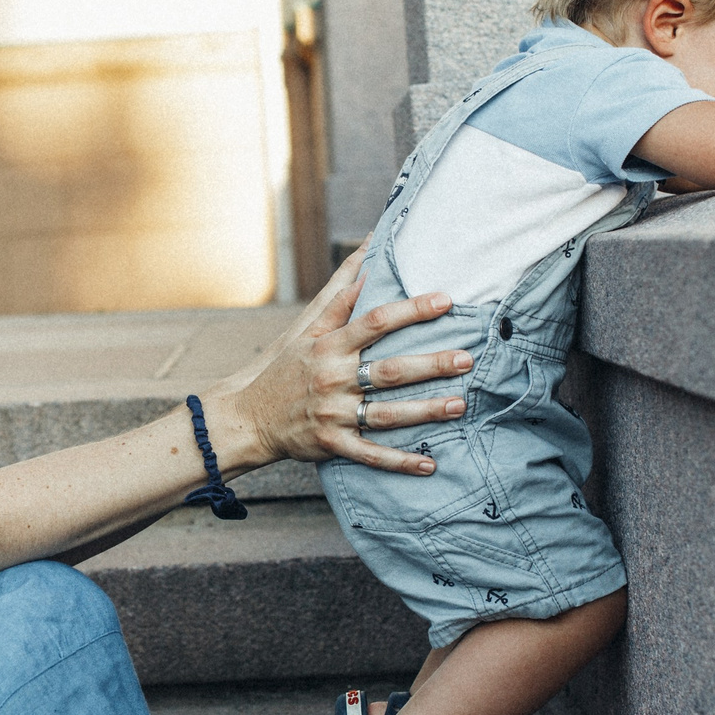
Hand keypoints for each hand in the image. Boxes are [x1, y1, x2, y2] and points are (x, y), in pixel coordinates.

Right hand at [201, 251, 470, 475]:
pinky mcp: (332, 445)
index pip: (375, 322)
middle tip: (466, 358)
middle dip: (430, 365)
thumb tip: (368, 251)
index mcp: (329, 346)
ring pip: (386, 414)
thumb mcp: (307, 327)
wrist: (249, 416)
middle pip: (389, 371)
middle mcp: (333, 378)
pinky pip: (370, 455)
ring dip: (425, 410)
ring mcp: (333, 414)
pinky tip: (430, 463)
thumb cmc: (286, 367)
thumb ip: (341, 293)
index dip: (411, 310)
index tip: (446, 301)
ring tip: (459, 404)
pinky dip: (400, 462)